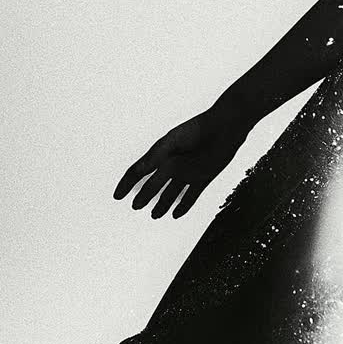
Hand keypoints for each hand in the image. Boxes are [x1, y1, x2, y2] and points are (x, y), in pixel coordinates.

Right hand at [113, 99, 252, 219]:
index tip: (117, 196)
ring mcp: (188, 171)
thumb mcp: (172, 144)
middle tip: (135, 207)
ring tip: (154, 215)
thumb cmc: (197, 131)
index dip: (126, 183)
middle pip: (154, 184)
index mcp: (161, 153)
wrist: (225, 128)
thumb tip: (139, 170)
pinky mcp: (204, 176)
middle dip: (144, 195)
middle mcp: (172, 163)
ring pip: (172, 192)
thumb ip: (156, 158)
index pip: (138, 171)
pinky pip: (191, 195)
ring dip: (163, 204)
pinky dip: (184, 205)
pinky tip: (176, 214)